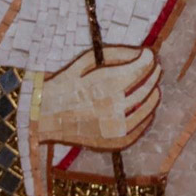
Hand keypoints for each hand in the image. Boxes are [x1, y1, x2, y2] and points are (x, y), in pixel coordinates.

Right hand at [37, 46, 160, 149]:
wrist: (41, 117)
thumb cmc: (64, 84)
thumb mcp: (84, 61)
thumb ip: (116, 53)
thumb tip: (143, 53)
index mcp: (105, 85)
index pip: (142, 67)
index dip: (148, 57)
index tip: (147, 53)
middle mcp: (114, 108)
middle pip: (148, 86)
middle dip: (153, 73)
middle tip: (154, 67)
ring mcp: (117, 128)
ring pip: (149, 107)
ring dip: (154, 93)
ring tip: (153, 86)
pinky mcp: (116, 142)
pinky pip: (142, 126)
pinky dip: (146, 115)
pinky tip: (144, 107)